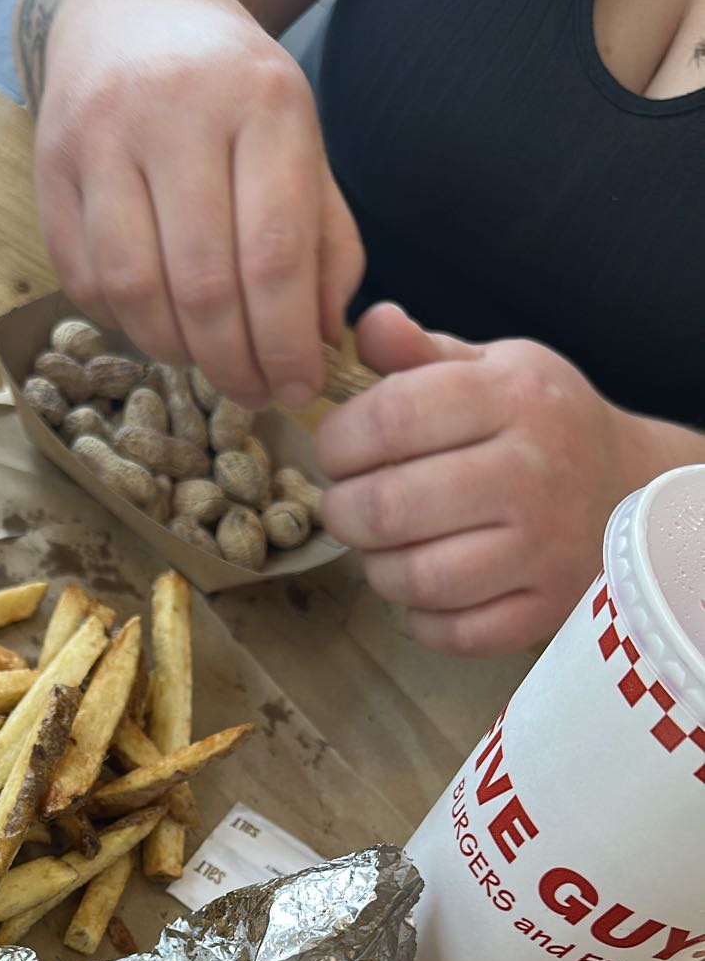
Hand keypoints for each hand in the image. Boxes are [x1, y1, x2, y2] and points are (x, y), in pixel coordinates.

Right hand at [33, 0, 363, 407]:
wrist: (130, 14)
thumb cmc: (233, 99)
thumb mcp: (300, 149)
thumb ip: (325, 245)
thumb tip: (320, 343)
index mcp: (261, 103)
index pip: (274, 253)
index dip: (285, 342)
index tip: (298, 390)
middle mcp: (176, 112)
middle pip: (202, 284)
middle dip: (232, 362)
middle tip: (251, 393)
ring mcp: (102, 137)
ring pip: (134, 290)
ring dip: (174, 351)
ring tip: (204, 361)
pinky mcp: (50, 165)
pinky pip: (83, 279)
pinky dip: (122, 323)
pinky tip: (154, 321)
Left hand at [317, 305, 643, 656]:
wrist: (625, 483)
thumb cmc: (538, 423)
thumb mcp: (492, 368)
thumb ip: (420, 353)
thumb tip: (369, 327)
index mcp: (513, 397)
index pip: (392, 417)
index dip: (338, 440)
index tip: (335, 450)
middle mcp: (533, 471)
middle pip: (392, 507)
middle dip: (344, 510)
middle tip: (346, 505)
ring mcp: (543, 547)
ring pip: (419, 578)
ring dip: (378, 568)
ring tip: (384, 547)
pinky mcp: (545, 607)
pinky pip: (456, 633)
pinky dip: (422, 618)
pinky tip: (424, 589)